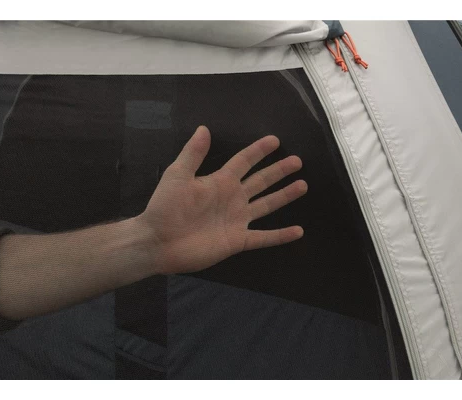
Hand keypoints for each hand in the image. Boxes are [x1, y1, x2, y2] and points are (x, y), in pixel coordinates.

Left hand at [137, 126, 307, 274]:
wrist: (159, 241)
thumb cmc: (165, 207)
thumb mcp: (178, 175)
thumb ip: (193, 153)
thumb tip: (204, 128)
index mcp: (219, 181)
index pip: (243, 161)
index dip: (258, 151)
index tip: (275, 140)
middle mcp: (232, 198)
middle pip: (260, 181)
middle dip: (278, 171)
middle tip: (297, 161)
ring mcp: (236, 220)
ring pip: (266, 205)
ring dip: (284, 196)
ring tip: (302, 185)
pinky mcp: (237, 240)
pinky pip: (263, 237)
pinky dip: (281, 235)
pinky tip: (298, 231)